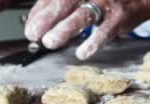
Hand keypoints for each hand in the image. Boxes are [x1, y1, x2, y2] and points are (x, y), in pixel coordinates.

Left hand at [25, 0, 149, 59]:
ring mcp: (106, 2)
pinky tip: (81, 53)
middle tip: (34, 35)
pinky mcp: (119, 18)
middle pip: (65, 3)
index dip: (39, 13)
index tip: (30, 29)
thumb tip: (35, 21)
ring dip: (64, 30)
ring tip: (50, 42)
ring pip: (83, 16)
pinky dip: (92, 43)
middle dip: (46, 20)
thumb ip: (57, 6)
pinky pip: (104, 32)